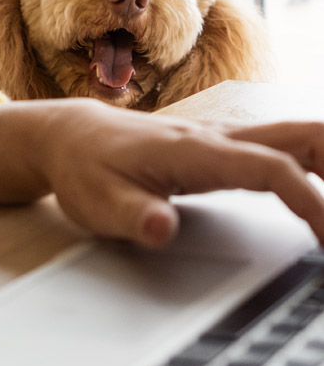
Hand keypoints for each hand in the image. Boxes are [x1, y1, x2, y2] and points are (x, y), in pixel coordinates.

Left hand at [0, 98, 323, 248]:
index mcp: (195, 151)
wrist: (67, 136)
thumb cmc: (83, 167)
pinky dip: (312, 167)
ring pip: (296, 137)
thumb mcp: (96, 201)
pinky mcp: (219, 149)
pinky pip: (280, 149)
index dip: (311, 201)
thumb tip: (161, 229)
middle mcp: (217, 138)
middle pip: (302, 135)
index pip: (271, 167)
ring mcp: (221, 140)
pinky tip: (320, 193)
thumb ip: (131, 216)